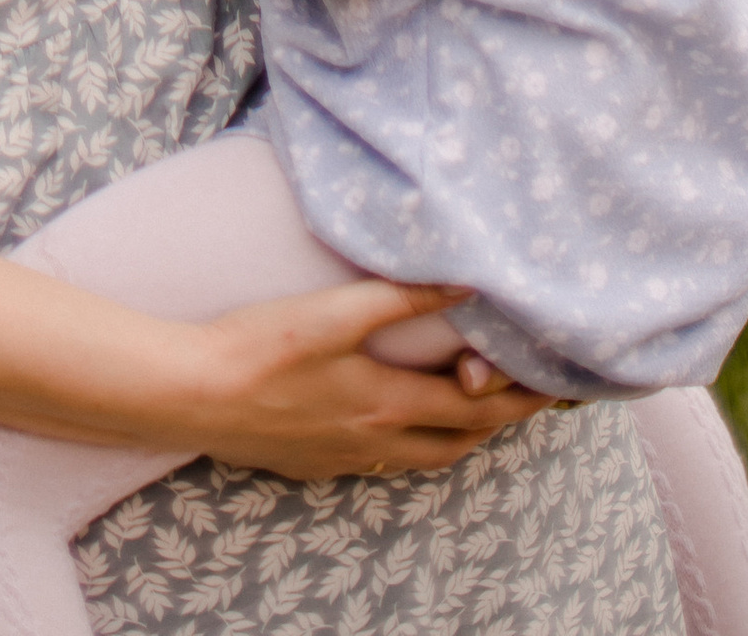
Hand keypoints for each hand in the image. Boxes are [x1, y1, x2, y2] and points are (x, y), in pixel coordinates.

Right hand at [182, 278, 551, 478]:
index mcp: (387, 403)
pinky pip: (384, 463)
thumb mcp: (331, 313)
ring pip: (423, 459)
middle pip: (457, 441)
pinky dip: (411, 446)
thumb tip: (464, 284)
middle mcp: (377, 440)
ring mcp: (346, 458)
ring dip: (458, 438)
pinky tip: (399, 426)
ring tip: (473, 413)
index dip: (517, 397)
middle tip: (528, 401)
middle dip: (499, 422)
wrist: (194, 395)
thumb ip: (400, 297)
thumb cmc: (260, 347)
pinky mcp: (316, 463)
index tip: (553, 385)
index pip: (474, 407)